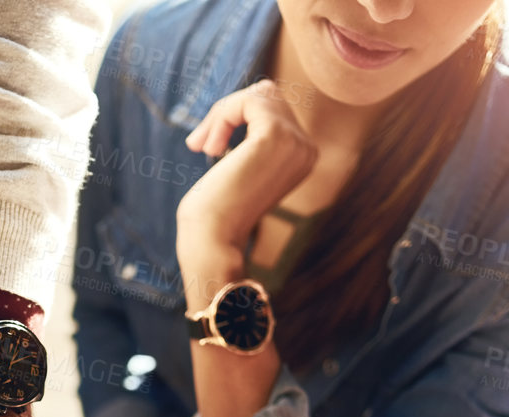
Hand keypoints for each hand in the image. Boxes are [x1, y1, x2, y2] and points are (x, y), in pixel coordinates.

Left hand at [176, 79, 317, 263]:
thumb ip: (256, 130)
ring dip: (221, 115)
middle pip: (268, 94)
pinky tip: (210, 147)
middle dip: (228, 112)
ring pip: (258, 94)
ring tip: (204, 146)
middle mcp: (307, 148)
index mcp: (304, 156)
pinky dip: (221, 116)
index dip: (236, 116)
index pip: (275, 107)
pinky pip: (247, 100)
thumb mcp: (243, 162)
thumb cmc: (217, 208)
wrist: (213, 238)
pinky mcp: (276, 135)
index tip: (207, 145)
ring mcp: (296, 141)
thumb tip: (263, 86)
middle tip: (200, 144)